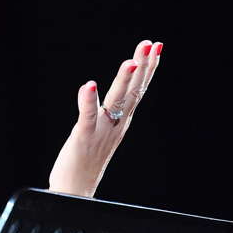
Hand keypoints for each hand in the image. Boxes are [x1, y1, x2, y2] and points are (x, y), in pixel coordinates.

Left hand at [48, 40, 162, 197]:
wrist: (75, 189)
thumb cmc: (86, 159)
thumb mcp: (103, 130)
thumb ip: (108, 111)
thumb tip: (104, 88)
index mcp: (122, 120)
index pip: (139, 90)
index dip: (149, 68)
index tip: (157, 46)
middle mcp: (116, 123)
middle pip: (133, 91)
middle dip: (143, 66)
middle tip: (152, 43)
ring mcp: (101, 130)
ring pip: (116, 101)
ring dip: (124, 81)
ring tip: (130, 61)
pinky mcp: (83, 137)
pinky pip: (87, 116)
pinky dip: (88, 101)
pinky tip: (89, 85)